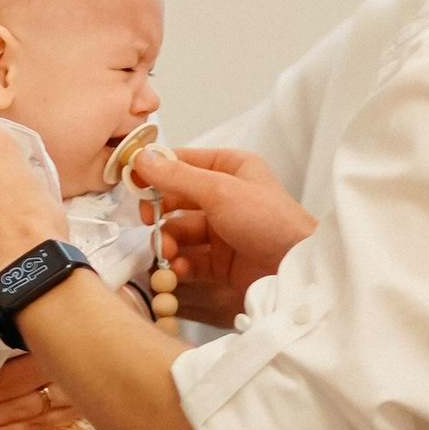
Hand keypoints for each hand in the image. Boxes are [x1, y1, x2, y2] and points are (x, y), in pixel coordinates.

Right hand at [132, 145, 315, 316]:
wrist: (298, 271)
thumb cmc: (269, 221)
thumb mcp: (220, 191)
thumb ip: (177, 176)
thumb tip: (141, 159)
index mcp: (232, 168)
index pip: (183, 162)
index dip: (155, 170)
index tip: (131, 180)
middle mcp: (227, 196)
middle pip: (177, 199)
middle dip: (160, 212)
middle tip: (149, 221)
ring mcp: (224, 230)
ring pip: (181, 231)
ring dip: (168, 242)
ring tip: (168, 252)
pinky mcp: (223, 261)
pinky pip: (191, 258)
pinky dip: (180, 264)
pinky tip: (179, 270)